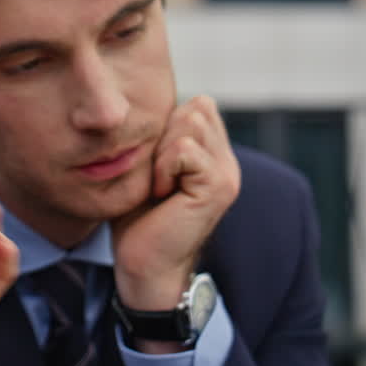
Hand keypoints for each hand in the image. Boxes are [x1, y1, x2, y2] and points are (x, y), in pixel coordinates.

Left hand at [110, 96, 239, 343]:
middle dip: (164, 134)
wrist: (144, 263)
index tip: (154, 163)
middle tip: (156, 175)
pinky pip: (184, 149)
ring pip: (190, 122)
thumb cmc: (138, 217)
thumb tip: (154, 102)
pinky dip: (163, 167)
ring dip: (162, 152)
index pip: (198, 105)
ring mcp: (227, 173)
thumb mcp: (148, 167)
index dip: (167, 125)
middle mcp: (227, 161)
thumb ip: (162, 136)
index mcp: (213, 155)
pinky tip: (162, 194)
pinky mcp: (218, 186)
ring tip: (160, 184)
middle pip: (196, 108)